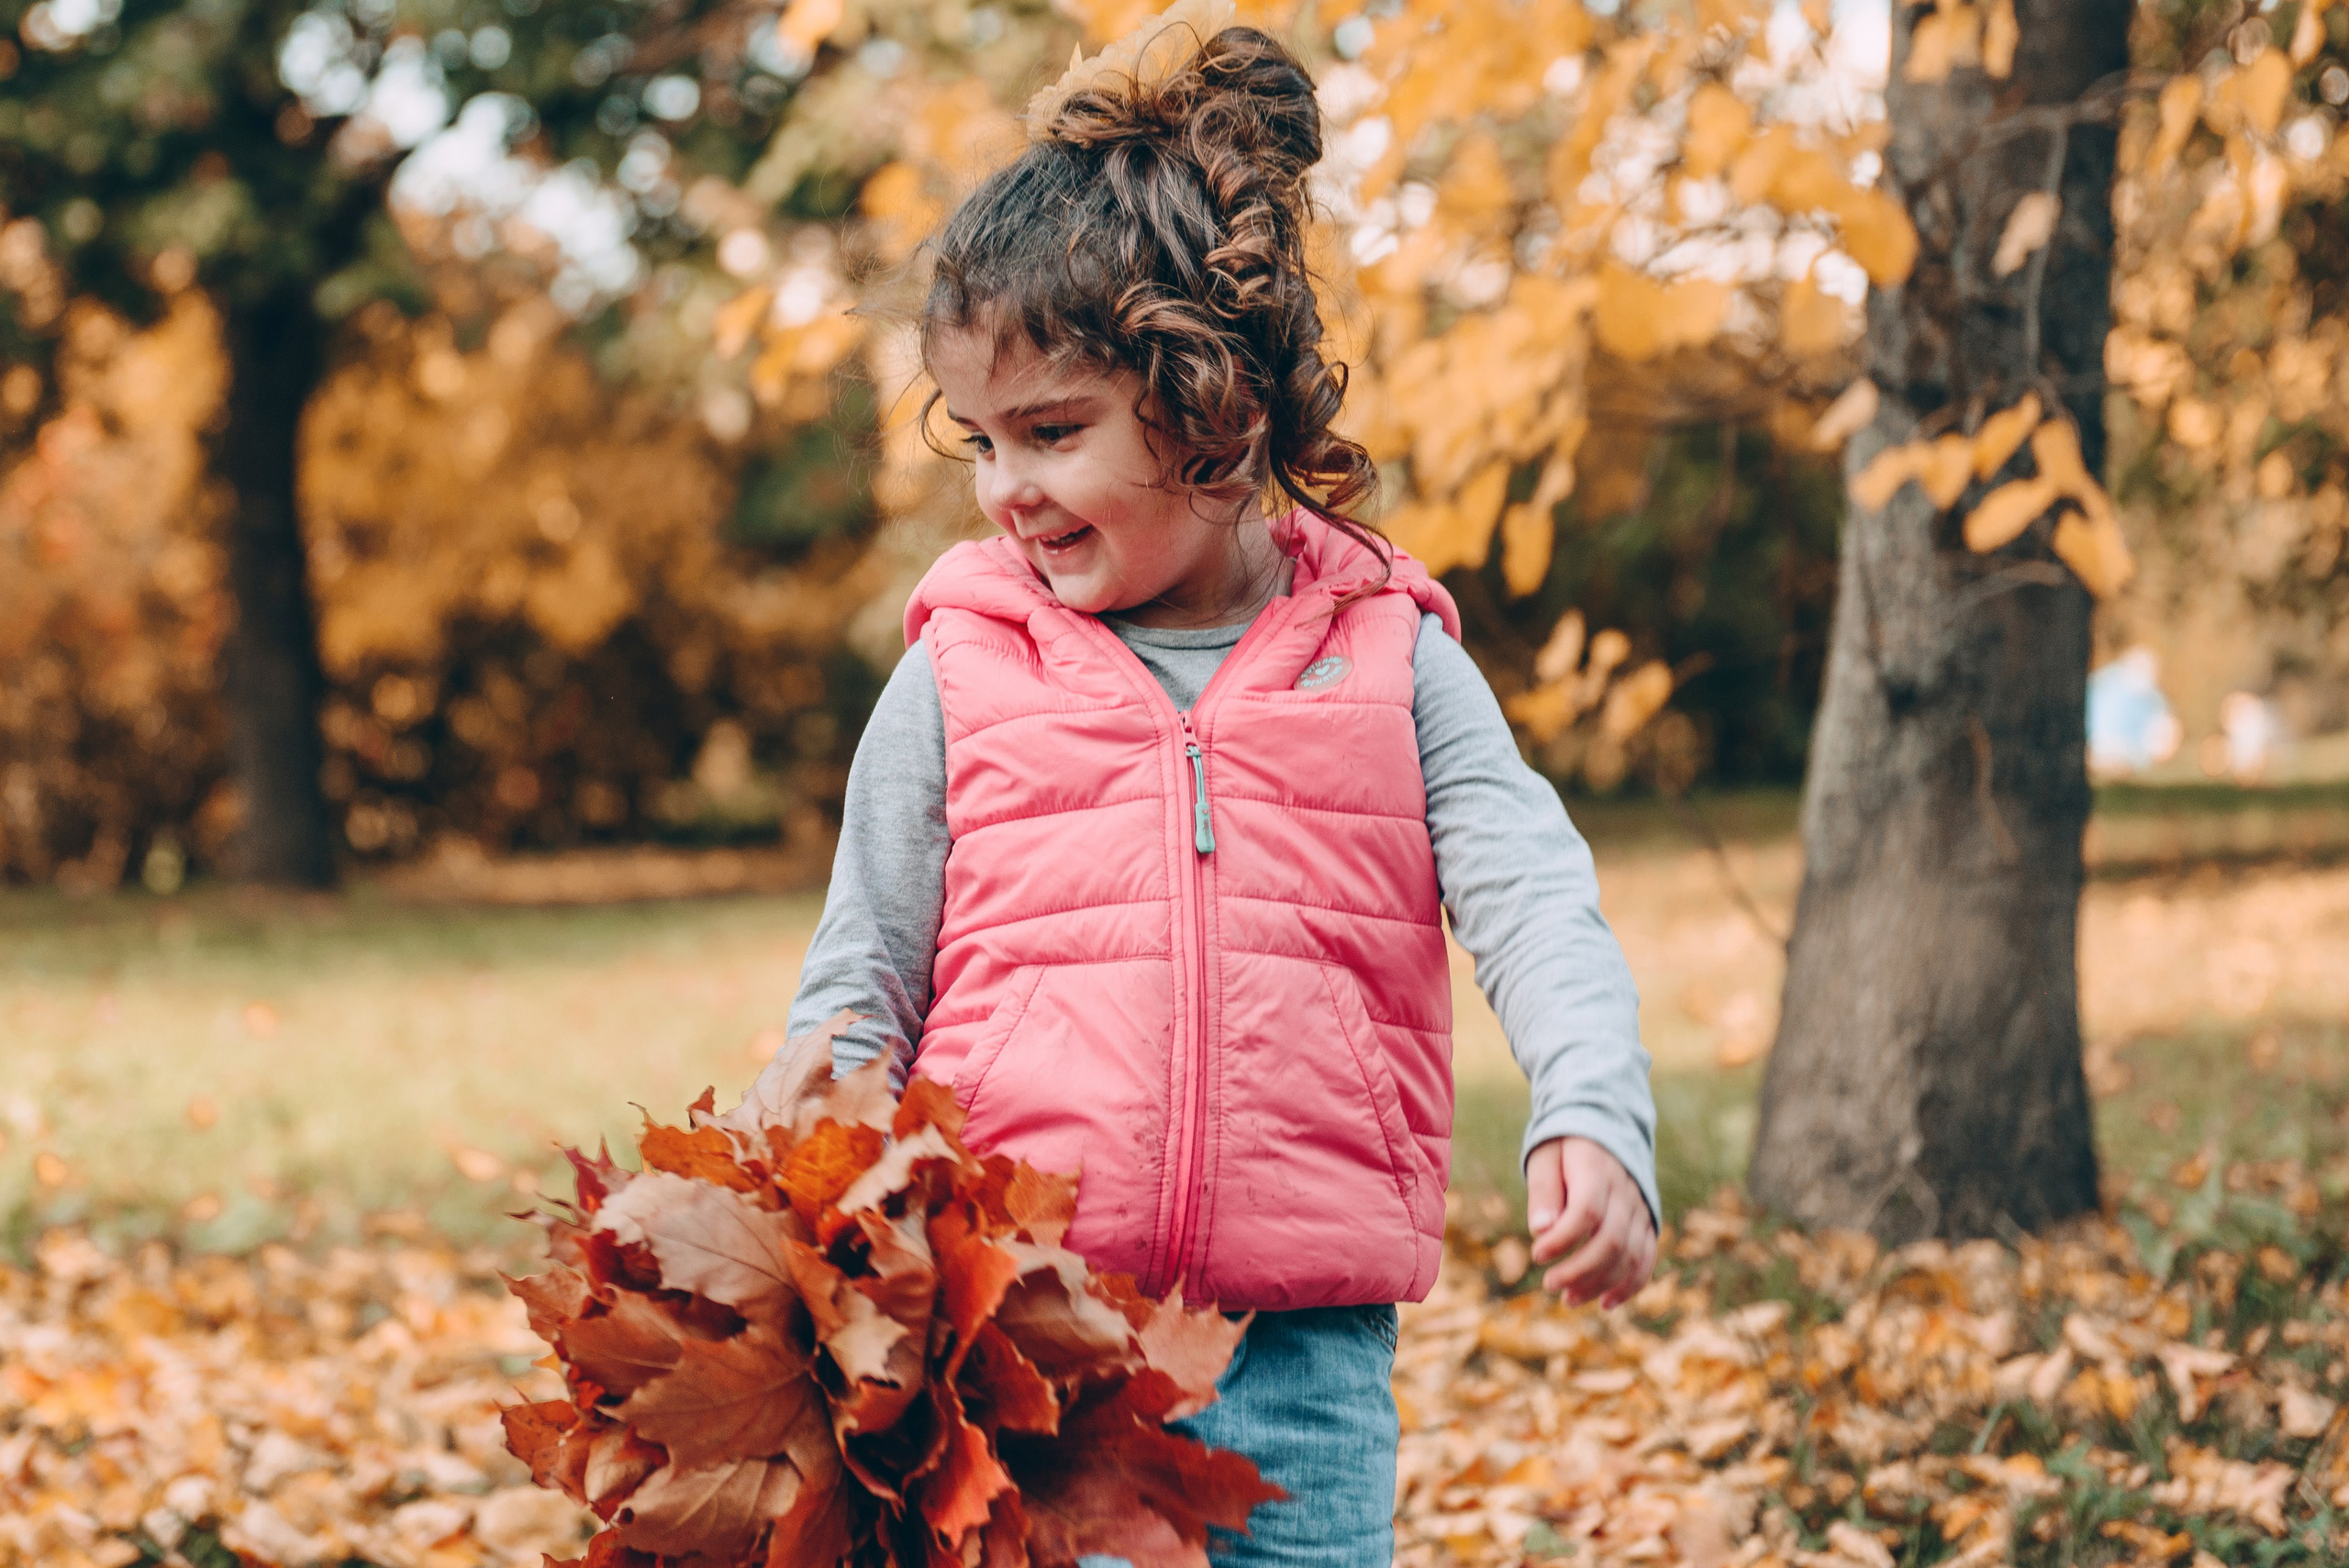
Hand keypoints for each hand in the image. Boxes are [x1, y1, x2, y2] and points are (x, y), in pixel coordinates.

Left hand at [1525, 1136, 1655, 1305]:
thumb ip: (1544, 1192)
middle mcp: (1625, 1191)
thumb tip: (1540, 1229)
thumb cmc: (1564, 1148)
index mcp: (1596, 1169)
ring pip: (1630, 1254)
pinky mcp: (1647, 1222)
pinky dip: (1630, 1284)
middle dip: (1579, 1270)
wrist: (1604, 1128)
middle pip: (1611, 1240)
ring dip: (1600, 1283)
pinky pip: (1646, 1257)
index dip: (1563, 1240)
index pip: (1586, 1211)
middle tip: (1549, 1284)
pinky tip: (1606, 1303)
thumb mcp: (1545, 1158)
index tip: (1537, 1255)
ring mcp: (1640, 1208)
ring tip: (1569, 1299)